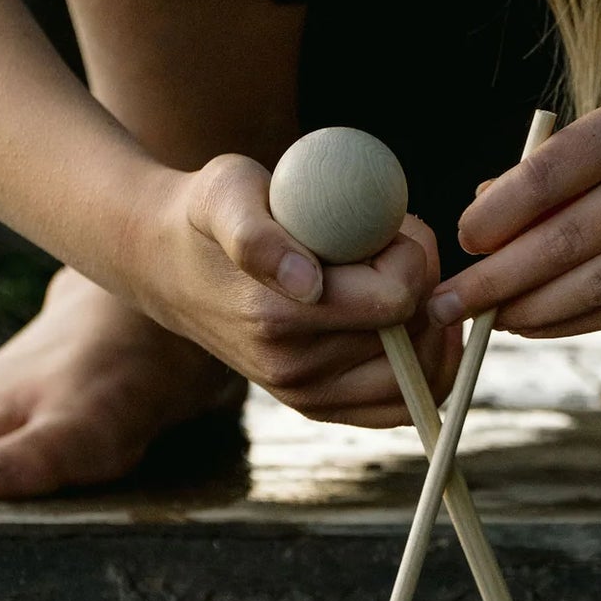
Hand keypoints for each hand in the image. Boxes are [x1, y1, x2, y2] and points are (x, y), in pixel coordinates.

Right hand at [139, 156, 461, 423]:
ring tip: (400, 284)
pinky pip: (405, 407)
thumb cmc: (210, 215)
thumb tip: (306, 283)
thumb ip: (257, 232)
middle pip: (414, 333)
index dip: (410, 254)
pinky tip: (410, 323)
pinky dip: (426, 367)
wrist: (171, 267)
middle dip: (422, 283)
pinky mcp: (318, 408)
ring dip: (429, 326)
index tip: (386, 227)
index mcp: (276, 316)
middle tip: (393, 248)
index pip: (396, 300)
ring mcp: (306, 397)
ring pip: (421, 376)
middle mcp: (292, 369)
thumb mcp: (226, 192)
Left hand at [427, 60, 600, 337]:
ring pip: (592, 290)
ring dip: (529, 312)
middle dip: (494, 283)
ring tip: (485, 320)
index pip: (548, 178)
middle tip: (444, 304)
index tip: (463, 239)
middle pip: (561, 246)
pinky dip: (576, 320)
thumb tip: (484, 211)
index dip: (497, 217)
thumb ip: (561, 164)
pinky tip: (538, 323)